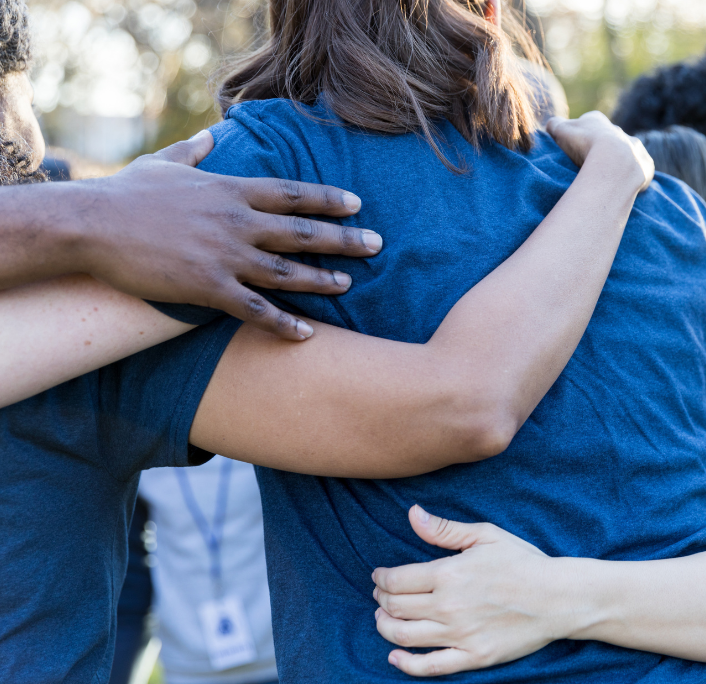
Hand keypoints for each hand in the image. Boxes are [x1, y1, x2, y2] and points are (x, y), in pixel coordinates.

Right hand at [76, 130, 380, 339]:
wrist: (90, 225)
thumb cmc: (125, 194)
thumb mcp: (162, 165)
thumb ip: (192, 153)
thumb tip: (207, 138)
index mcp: (230, 190)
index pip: (292, 193)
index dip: (328, 199)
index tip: (358, 204)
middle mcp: (237, 222)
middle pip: (302, 232)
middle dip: (344, 239)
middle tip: (377, 245)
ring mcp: (225, 256)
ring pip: (287, 272)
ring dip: (322, 280)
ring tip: (349, 286)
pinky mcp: (207, 287)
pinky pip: (254, 310)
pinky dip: (283, 323)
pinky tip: (306, 334)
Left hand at [372, 506, 563, 676]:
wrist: (558, 598)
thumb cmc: (523, 562)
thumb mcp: (486, 536)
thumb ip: (445, 529)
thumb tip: (412, 514)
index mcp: (449, 574)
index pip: (396, 580)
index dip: (381, 578)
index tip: (379, 576)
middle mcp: (448, 606)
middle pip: (395, 607)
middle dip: (382, 599)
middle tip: (382, 595)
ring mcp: (459, 635)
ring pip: (403, 636)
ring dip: (385, 627)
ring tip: (384, 618)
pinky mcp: (472, 657)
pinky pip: (429, 666)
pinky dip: (406, 664)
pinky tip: (395, 656)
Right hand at [547, 111, 653, 190]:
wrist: (614, 161)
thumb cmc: (584, 144)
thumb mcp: (560, 131)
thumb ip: (554, 125)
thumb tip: (552, 125)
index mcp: (597, 120)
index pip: (586, 125)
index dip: (579, 136)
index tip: (574, 149)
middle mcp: (618, 131)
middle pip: (607, 140)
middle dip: (600, 151)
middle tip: (589, 167)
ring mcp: (635, 147)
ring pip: (626, 155)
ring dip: (618, 164)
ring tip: (606, 179)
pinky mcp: (646, 165)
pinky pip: (639, 171)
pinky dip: (632, 178)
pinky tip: (623, 187)